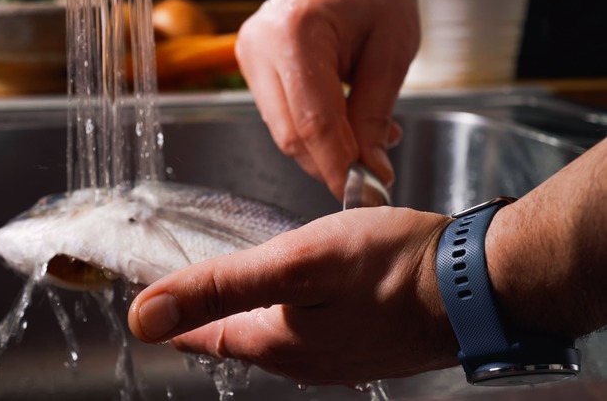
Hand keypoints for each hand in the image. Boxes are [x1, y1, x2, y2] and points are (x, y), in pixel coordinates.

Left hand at [128, 207, 458, 384]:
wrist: (479, 284)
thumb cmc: (391, 267)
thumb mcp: (295, 264)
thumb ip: (221, 287)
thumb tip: (146, 316)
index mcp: (277, 344)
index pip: (205, 336)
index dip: (179, 315)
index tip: (156, 302)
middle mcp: (305, 360)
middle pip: (242, 336)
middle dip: (216, 315)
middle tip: (195, 291)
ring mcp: (341, 356)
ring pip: (281, 333)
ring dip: (259, 310)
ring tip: (245, 288)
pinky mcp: (369, 343)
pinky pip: (318, 329)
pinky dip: (301, 310)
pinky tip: (309, 294)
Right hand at [236, 0, 424, 197]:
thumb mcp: (391, 54)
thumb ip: (374, 115)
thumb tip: (369, 170)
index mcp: (294, 32)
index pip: (313, 121)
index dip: (337, 165)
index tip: (362, 193)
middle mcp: (260, 45)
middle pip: (291, 133)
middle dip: (330, 163)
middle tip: (369, 177)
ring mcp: (250, 56)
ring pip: (283, 131)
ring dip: (323, 149)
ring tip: (366, 142)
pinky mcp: (252, 67)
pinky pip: (281, 116)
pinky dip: (312, 132)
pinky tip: (343, 126)